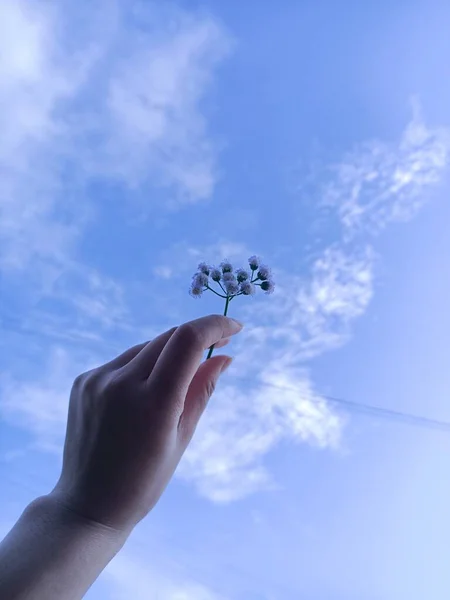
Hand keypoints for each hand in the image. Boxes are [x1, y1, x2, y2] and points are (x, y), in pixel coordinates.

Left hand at [50, 314, 242, 532]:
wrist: (88, 504)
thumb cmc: (145, 480)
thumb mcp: (183, 438)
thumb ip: (202, 390)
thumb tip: (224, 356)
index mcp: (153, 402)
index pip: (187, 340)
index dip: (214, 325)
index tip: (234, 326)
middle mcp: (121, 382)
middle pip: (169, 338)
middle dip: (196, 338)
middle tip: (218, 346)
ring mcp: (97, 379)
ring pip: (146, 347)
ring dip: (169, 353)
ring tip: (176, 382)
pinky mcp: (83, 381)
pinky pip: (123, 360)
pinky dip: (142, 366)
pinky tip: (144, 391)